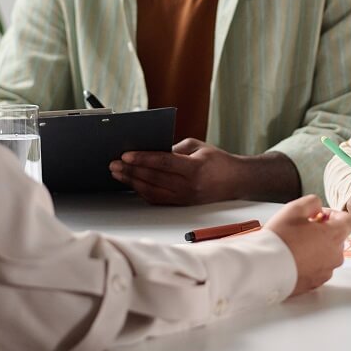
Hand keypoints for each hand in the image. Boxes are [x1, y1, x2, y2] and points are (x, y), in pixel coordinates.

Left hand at [110, 139, 242, 204]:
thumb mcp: (197, 146)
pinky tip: (131, 183)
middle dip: (131, 170)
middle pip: (154, 178)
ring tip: (118, 173)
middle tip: (114, 163)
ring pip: (152, 191)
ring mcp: (184, 198)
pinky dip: (141, 191)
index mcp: (195, 169)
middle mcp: (189, 186)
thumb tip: (149, 150)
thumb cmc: (217, 160)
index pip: (163, 163)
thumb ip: (174, 148)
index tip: (126, 155)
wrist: (235, 181)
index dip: (143, 158)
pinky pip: (157, 199)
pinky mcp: (181, 204)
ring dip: (132, 182)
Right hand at [265, 195, 350, 295]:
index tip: (318, 215)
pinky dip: (310, 262)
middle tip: (302, 229)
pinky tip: (294, 258)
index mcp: (334, 236)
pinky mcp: (315, 283)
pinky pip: (318, 268)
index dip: (334, 214)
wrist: (265, 269)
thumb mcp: (294, 208)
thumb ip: (312, 202)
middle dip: (324, 231)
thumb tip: (318, 208)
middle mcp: (335, 255)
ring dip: (317, 247)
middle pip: (338, 238)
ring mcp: (326, 271)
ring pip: (328, 254)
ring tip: (295, 244)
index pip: (348, 220)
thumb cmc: (280, 239)